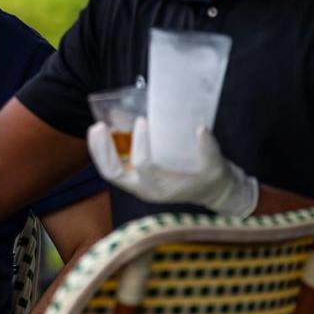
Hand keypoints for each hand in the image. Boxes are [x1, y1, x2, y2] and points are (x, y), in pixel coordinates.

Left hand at [87, 117, 257, 217]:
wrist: (211, 192)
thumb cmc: (212, 180)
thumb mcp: (216, 167)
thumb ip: (209, 150)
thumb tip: (201, 129)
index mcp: (161, 188)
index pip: (143, 166)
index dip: (140, 144)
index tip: (142, 121)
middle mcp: (143, 188)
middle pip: (113, 173)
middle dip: (103, 151)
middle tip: (100, 127)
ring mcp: (136, 184)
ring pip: (108, 171)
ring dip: (99, 150)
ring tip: (96, 127)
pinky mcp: (134, 177)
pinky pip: (113, 166)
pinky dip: (105, 150)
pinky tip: (103, 131)